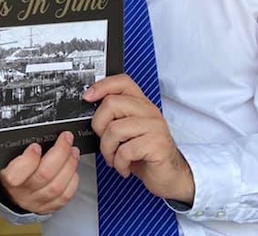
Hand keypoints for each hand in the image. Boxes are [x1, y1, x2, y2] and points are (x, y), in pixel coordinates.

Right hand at [0, 130, 79, 213]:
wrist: (11, 192)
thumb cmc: (12, 169)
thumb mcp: (8, 157)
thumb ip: (21, 147)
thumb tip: (39, 133)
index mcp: (9, 177)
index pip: (17, 173)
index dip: (29, 159)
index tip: (36, 146)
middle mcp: (22, 192)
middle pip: (44, 175)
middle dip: (60, 153)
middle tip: (66, 139)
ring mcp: (36, 201)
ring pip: (57, 186)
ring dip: (70, 165)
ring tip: (73, 151)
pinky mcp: (48, 207)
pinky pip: (65, 196)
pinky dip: (72, 181)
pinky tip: (72, 170)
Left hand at [83, 74, 193, 202]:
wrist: (169, 176)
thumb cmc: (145, 154)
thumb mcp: (128, 131)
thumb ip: (114, 117)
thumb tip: (90, 110)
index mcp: (140, 104)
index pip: (122, 82)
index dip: (101, 86)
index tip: (87, 97)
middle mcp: (149, 111)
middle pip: (111, 103)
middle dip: (99, 126)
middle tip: (106, 141)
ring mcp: (155, 127)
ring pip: (115, 129)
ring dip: (108, 149)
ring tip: (114, 158)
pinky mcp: (157, 144)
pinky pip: (125, 150)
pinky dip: (119, 163)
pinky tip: (124, 166)